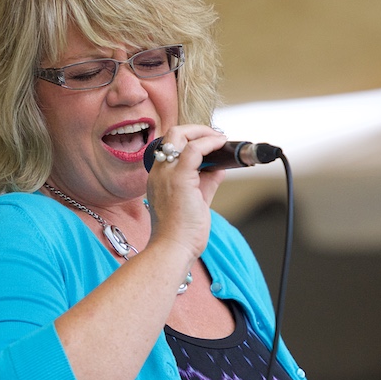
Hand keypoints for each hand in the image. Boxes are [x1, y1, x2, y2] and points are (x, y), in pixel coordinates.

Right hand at [145, 124, 227, 259]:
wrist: (172, 250)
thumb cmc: (181, 233)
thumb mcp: (196, 200)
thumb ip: (207, 181)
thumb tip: (220, 166)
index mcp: (159, 177)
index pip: (171, 146)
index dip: (191, 140)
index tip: (209, 144)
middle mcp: (159, 172)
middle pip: (173, 134)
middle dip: (197, 130)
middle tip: (215, 137)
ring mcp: (167, 174)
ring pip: (180, 135)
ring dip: (204, 133)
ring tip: (220, 139)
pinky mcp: (179, 179)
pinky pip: (194, 150)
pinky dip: (209, 143)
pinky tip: (221, 145)